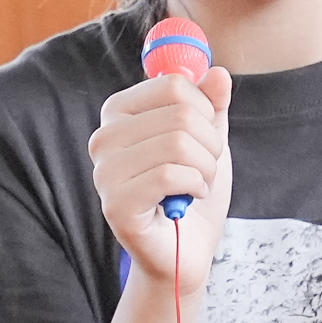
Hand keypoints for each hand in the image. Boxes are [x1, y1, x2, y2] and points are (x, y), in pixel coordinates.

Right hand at [88, 67, 233, 293]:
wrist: (187, 249)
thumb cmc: (192, 191)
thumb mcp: (209, 139)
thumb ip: (212, 104)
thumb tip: (218, 73)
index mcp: (119, 112)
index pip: (174, 84)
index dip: (205, 110)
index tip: (204, 136)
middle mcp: (103, 137)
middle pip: (181, 113)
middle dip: (211, 144)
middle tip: (204, 169)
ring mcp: (104, 172)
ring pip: (179, 143)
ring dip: (206, 168)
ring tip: (196, 185)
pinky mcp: (115, 203)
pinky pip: (170, 175)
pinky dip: (194, 187)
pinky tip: (186, 201)